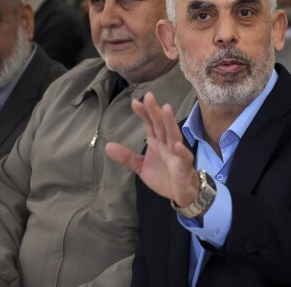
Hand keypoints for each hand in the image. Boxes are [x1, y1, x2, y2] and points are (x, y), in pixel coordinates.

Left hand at [105, 92, 199, 206]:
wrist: (180, 193)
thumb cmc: (163, 176)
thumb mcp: (141, 167)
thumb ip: (126, 156)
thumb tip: (107, 146)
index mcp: (156, 142)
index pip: (149, 124)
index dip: (143, 113)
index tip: (134, 102)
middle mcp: (166, 144)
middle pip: (160, 125)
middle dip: (155, 111)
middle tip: (149, 96)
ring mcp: (176, 154)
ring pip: (173, 135)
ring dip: (170, 123)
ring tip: (166, 109)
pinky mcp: (184, 166)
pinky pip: (183, 157)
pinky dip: (181, 151)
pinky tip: (177, 145)